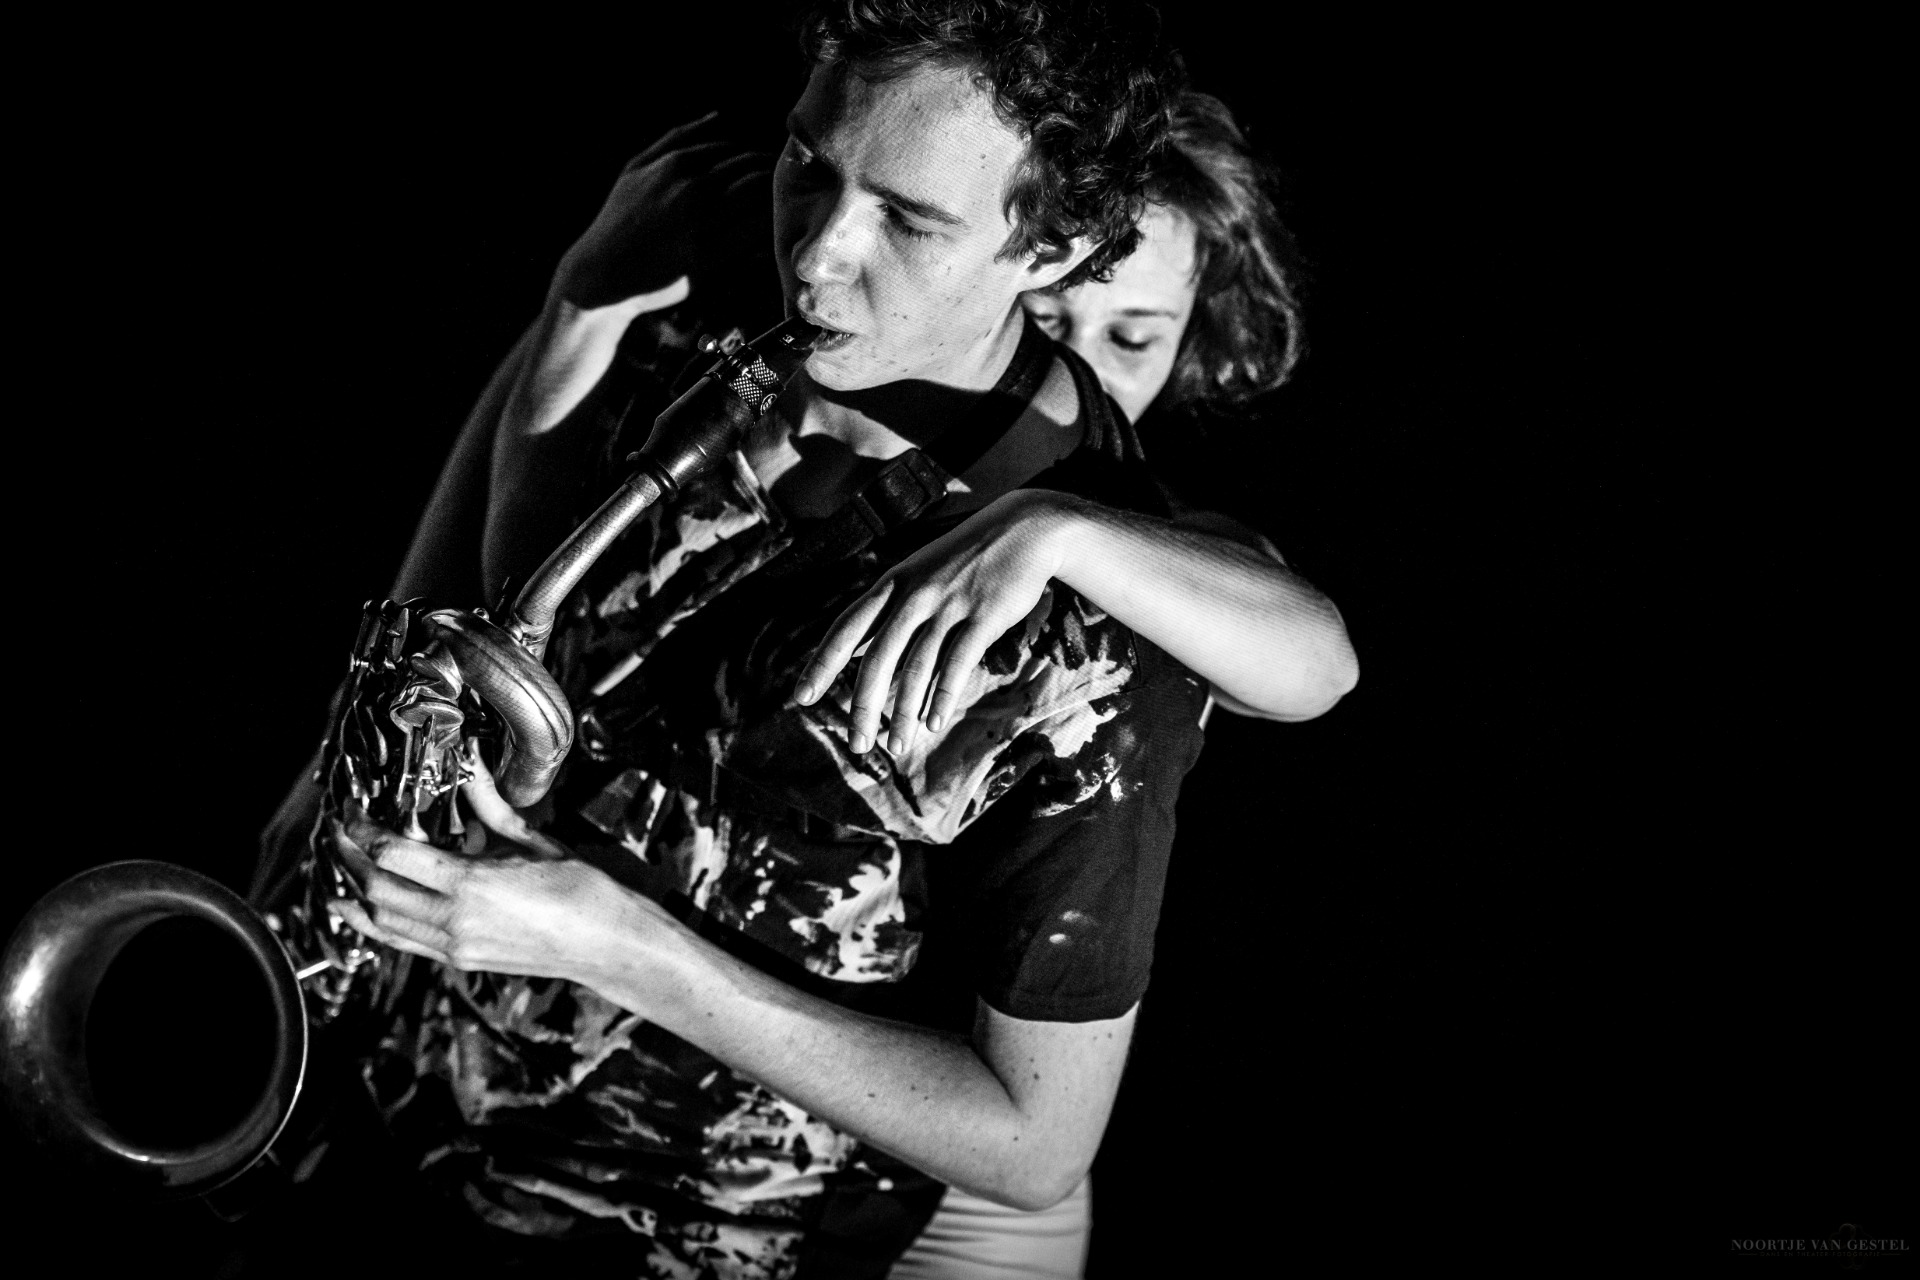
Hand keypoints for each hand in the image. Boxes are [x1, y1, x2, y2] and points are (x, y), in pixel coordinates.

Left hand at [327, 752, 660, 984]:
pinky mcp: (459, 960)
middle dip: (349, 858)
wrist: (603, 943)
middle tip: (339, 832)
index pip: (392, 855)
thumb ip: (489, 804)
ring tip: (343, 865)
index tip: (350, 812)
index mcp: (471, 885)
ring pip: (382, 921)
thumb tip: (470, 761)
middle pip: (377, 889)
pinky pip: (402, 941)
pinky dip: (375, 923)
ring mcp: (454, 946)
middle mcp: (455, 920)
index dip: (361, 831)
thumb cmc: (579, 892)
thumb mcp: (531, 840)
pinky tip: (361, 907)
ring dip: (356, 892)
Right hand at [550, 113, 773, 310]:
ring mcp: (704, 223)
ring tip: (777, 209)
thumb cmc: (620, 216)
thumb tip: (718, 115)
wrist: (603, 272)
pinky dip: (767, 229)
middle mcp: (694, 189)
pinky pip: (754, 235)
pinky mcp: (711, 257)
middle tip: (780, 191)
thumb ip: (676, 138)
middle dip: (770, 177)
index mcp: (678, 164)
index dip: (751, 161)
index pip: (733, 153)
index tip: (761, 173)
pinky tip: (769, 233)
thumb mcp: (636, 167)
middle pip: (751, 172)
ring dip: (773, 200)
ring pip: (758, 199)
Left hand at [795, 490, 1079, 756]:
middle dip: (864, 706)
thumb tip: (852, 651)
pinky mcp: (984, 616)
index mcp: (892, 584)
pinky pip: (957, 664)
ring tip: (895, 745)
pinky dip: (942, 697)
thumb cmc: (964, 559)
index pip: (846, 628)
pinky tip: (933, 723)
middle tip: (857, 744)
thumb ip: (886, 612)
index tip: (799, 698)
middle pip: (878, 658)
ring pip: (917, 668)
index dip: (821, 664)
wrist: (1023, 529)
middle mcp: (914, 595)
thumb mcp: (917, 575)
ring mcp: (949, 605)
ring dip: (903, 713)